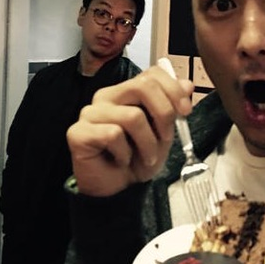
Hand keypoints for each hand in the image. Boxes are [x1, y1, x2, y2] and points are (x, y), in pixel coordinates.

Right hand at [66, 64, 193, 196]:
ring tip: (146, 157)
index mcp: (127, 91)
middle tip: (167, 138)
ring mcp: (90, 113)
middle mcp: (107, 96)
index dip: (173, 89)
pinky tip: (121, 161)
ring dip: (148, 143)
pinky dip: (125, 153)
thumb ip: (173, 106)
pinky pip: (112, 135)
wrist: (119, 189)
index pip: (152, 74)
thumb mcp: (165, 131)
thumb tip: (187, 84)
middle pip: (143, 86)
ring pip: (132, 116)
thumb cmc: (140, 157)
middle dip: (164, 114)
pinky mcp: (78, 132)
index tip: (186, 110)